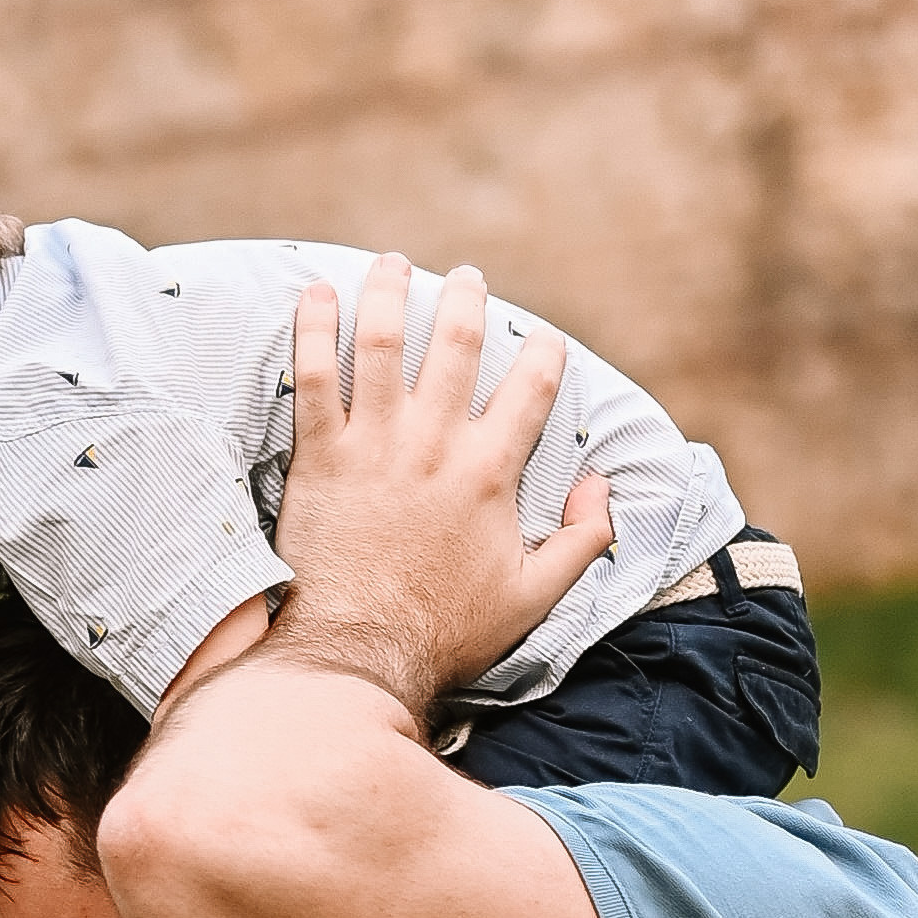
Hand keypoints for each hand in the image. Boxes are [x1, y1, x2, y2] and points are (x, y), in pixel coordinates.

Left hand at [270, 257, 615, 720]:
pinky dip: (314, 328)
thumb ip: (581, 542)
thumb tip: (603, 490)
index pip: (533, 389)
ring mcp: (375, 444)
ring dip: (389, 292)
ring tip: (390, 263)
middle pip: (457, 343)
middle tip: (466, 276)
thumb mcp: (532, 597)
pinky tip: (316, 293)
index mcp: (490, 471)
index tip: (546, 340)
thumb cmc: (444, 633)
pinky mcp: (320, 457)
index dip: (545, 355)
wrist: (359, 655)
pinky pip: (313, 376)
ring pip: (382, 342)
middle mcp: (436, 443)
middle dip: (467, 299)